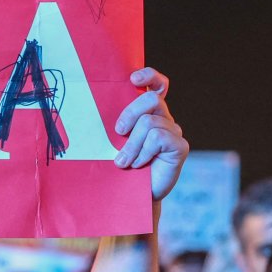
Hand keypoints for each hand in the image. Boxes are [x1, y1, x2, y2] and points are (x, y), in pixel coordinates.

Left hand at [113, 67, 187, 200]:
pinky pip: (158, 138)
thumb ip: (115, 125)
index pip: (157, 85)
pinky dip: (143, 152)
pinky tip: (139, 164)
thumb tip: (91, 110)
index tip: (133, 79)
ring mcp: (174, 132)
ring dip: (132, 145)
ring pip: (149, 123)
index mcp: (149, 113)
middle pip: (151, 99)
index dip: (149, 76)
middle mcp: (164, 118)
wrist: (133, 195)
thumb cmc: (122, 166)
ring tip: (125, 161)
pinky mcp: (180, 146)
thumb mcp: (114, 142)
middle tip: (118, 132)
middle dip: (130, 114)